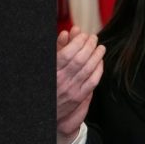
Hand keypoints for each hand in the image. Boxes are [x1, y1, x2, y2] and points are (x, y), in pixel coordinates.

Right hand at [56, 27, 104, 143]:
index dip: (78, 42)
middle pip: (80, 60)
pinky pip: (92, 82)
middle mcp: (61, 80)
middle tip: (94, 38)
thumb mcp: (48, 65)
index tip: (84, 35)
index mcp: (52, 71)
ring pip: (88, 70)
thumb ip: (58, 49)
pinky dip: (98, 70)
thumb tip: (66, 33)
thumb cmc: (46, 82)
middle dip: (89, 46)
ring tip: (101, 47)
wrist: (44, 110)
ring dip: (97, 56)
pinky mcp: (78, 97)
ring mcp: (71, 90)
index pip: (68, 53)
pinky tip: (100, 62)